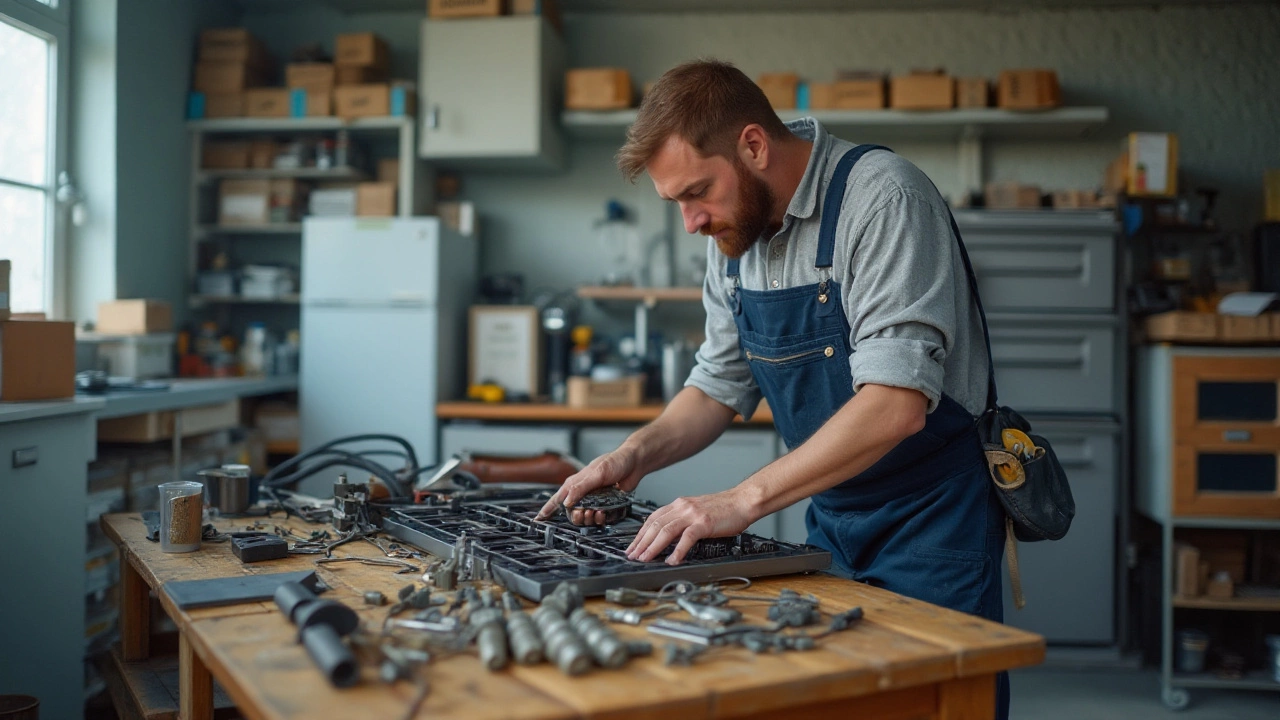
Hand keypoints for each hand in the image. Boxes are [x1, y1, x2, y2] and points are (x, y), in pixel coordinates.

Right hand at [534, 449, 644, 524]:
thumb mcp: (597, 473)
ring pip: (585, 518)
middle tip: (584, 512)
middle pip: (571, 513)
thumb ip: (581, 487)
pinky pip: (599, 519)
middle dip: (577, 516)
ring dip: (589, 518)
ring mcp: (594, 500)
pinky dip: (601, 519)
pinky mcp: (606, 506)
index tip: (538, 520)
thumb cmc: (615, 462)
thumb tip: (566, 502)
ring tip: (597, 511)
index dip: (547, 510)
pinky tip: (604, 512)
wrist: (635, 464)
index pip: (557, 499)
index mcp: (575, 484)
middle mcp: (583, 494)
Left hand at [626, 489, 755, 564]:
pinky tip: (672, 560)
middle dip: (641, 542)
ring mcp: (693, 514)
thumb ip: (682, 520)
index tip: (633, 546)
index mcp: (679, 504)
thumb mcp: (697, 511)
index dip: (640, 534)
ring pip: (665, 531)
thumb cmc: (724, 509)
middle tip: (632, 556)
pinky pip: (687, 538)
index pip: (652, 519)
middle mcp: (683, 507)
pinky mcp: (704, 523)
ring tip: (645, 559)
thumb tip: (668, 538)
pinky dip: (678, 550)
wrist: (743, 501)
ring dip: (653, 547)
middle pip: (655, 525)